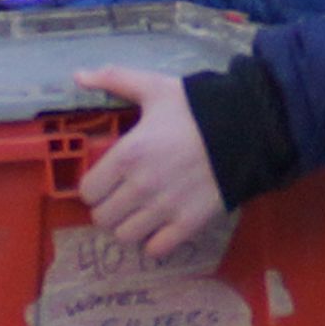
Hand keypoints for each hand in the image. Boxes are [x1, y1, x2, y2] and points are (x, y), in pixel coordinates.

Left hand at [71, 66, 228, 262]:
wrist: (246, 128)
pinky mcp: (189, 224)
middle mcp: (140, 187)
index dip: (94, 187)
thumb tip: (78, 75)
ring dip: (129, 225)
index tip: (106, 181)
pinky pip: (156, 249)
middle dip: (109, 208)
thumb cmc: (196, 108)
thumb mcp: (153, 88)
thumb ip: (114, 80)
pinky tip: (160, 225)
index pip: (87, 192)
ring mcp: (165, 209)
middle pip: (102, 218)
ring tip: (140, 212)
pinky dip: (155, 241)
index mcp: (126, 155)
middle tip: (122, 197)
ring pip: (125, 236)